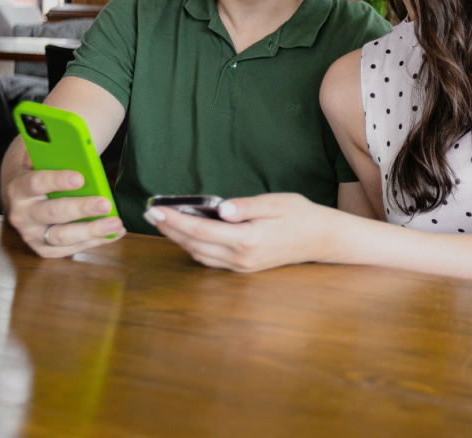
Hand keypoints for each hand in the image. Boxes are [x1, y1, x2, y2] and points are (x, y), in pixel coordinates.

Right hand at [2, 148, 124, 258]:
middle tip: (106, 204)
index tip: (80, 178)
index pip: (36, 182)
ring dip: (92, 230)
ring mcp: (32, 235)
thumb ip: (56, 151)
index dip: (57, 180)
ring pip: (63, 236)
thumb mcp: (44, 158)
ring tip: (116, 223)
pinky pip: (72, 248)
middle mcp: (21, 214)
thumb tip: (81, 143)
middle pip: (53, 212)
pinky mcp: (44, 249)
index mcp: (19, 186)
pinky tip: (115, 232)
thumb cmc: (43, 172)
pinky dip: (96, 241)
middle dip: (82, 209)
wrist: (26, 196)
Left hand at [144, 193, 333, 272]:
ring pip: (200, 255)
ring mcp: (242, 266)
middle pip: (194, 244)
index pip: (200, 230)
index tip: (156, 208)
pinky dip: (194, 247)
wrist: (321, 239)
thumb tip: (220, 209)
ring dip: (179, 239)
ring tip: (163, 222)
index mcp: (247, 239)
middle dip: (169, 229)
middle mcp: (241, 258)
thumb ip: (246, 207)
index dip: (175, 220)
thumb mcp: (275, 202)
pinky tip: (187, 235)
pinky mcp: (244, 268)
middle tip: (150, 212)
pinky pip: (211, 260)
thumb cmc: (300, 215)